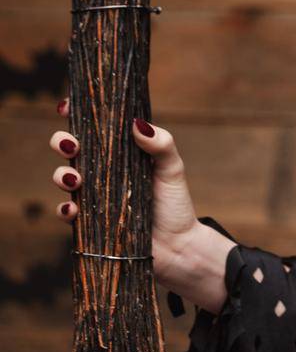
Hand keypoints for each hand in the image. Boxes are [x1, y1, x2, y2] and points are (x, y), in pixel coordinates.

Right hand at [48, 96, 204, 283]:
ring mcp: (94, 195)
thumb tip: (137, 124)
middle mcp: (104, 171)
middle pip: (71, 148)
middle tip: (71, 144)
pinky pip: (66, 212)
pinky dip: (64, 208)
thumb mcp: (172, 170)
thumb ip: (161, 145)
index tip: (69, 105)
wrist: (177, 246)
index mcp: (122, 153)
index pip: (96, 129)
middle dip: (63, 141)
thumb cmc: (175, 205)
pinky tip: (74, 207)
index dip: (79, 115)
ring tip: (75, 178)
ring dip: (62, 173)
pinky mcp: (88, 221)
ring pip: (64, 177)